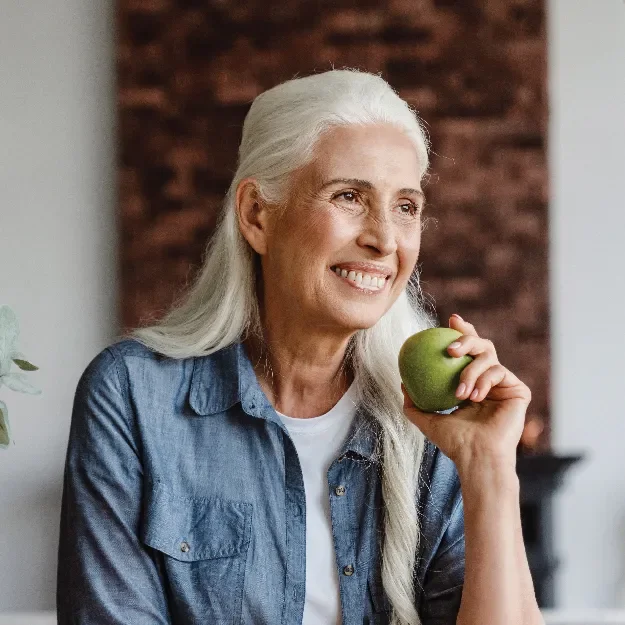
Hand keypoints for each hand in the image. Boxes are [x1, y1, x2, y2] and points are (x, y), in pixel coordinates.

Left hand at [401, 315, 531, 468]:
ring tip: (460, 393)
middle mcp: (490, 381)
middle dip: (466, 338)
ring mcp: (505, 385)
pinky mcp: (518, 391)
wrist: (477, 457)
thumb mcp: (426, 420)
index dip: (462, 332)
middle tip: (450, 349)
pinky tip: (474, 397)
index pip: (467, 352)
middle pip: (482, 345)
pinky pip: (498, 372)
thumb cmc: (453, 442)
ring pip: (488, 357)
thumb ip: (414, 403)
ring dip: (470, 372)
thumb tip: (402, 382)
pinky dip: (483, 382)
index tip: (450, 320)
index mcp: (472, 384)